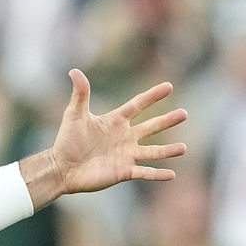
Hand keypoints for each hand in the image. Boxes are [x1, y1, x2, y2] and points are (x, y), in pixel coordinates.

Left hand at [51, 69, 187, 193]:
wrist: (61, 168)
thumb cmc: (67, 141)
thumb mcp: (74, 115)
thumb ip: (80, 94)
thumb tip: (74, 71)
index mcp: (115, 122)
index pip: (137, 105)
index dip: (152, 96)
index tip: (169, 86)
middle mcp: (124, 138)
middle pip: (151, 127)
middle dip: (167, 121)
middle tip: (184, 114)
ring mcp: (126, 155)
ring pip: (152, 152)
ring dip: (168, 150)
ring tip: (183, 148)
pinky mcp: (123, 172)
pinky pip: (144, 173)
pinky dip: (157, 174)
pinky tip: (171, 174)